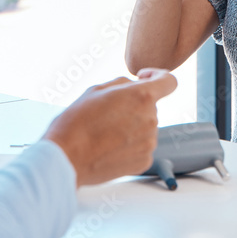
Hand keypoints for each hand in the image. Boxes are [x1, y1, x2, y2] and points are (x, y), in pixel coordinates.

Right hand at [42, 68, 177, 186]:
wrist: (67, 157)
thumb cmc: (76, 122)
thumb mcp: (97, 89)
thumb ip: (124, 84)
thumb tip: (134, 85)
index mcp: (142, 96)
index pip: (169, 81)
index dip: (158, 76)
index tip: (145, 79)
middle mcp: (151, 119)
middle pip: (151, 106)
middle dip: (134, 105)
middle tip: (108, 112)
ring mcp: (149, 142)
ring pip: (146, 126)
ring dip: (132, 125)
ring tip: (105, 132)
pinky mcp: (144, 161)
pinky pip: (142, 145)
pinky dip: (130, 144)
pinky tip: (109, 146)